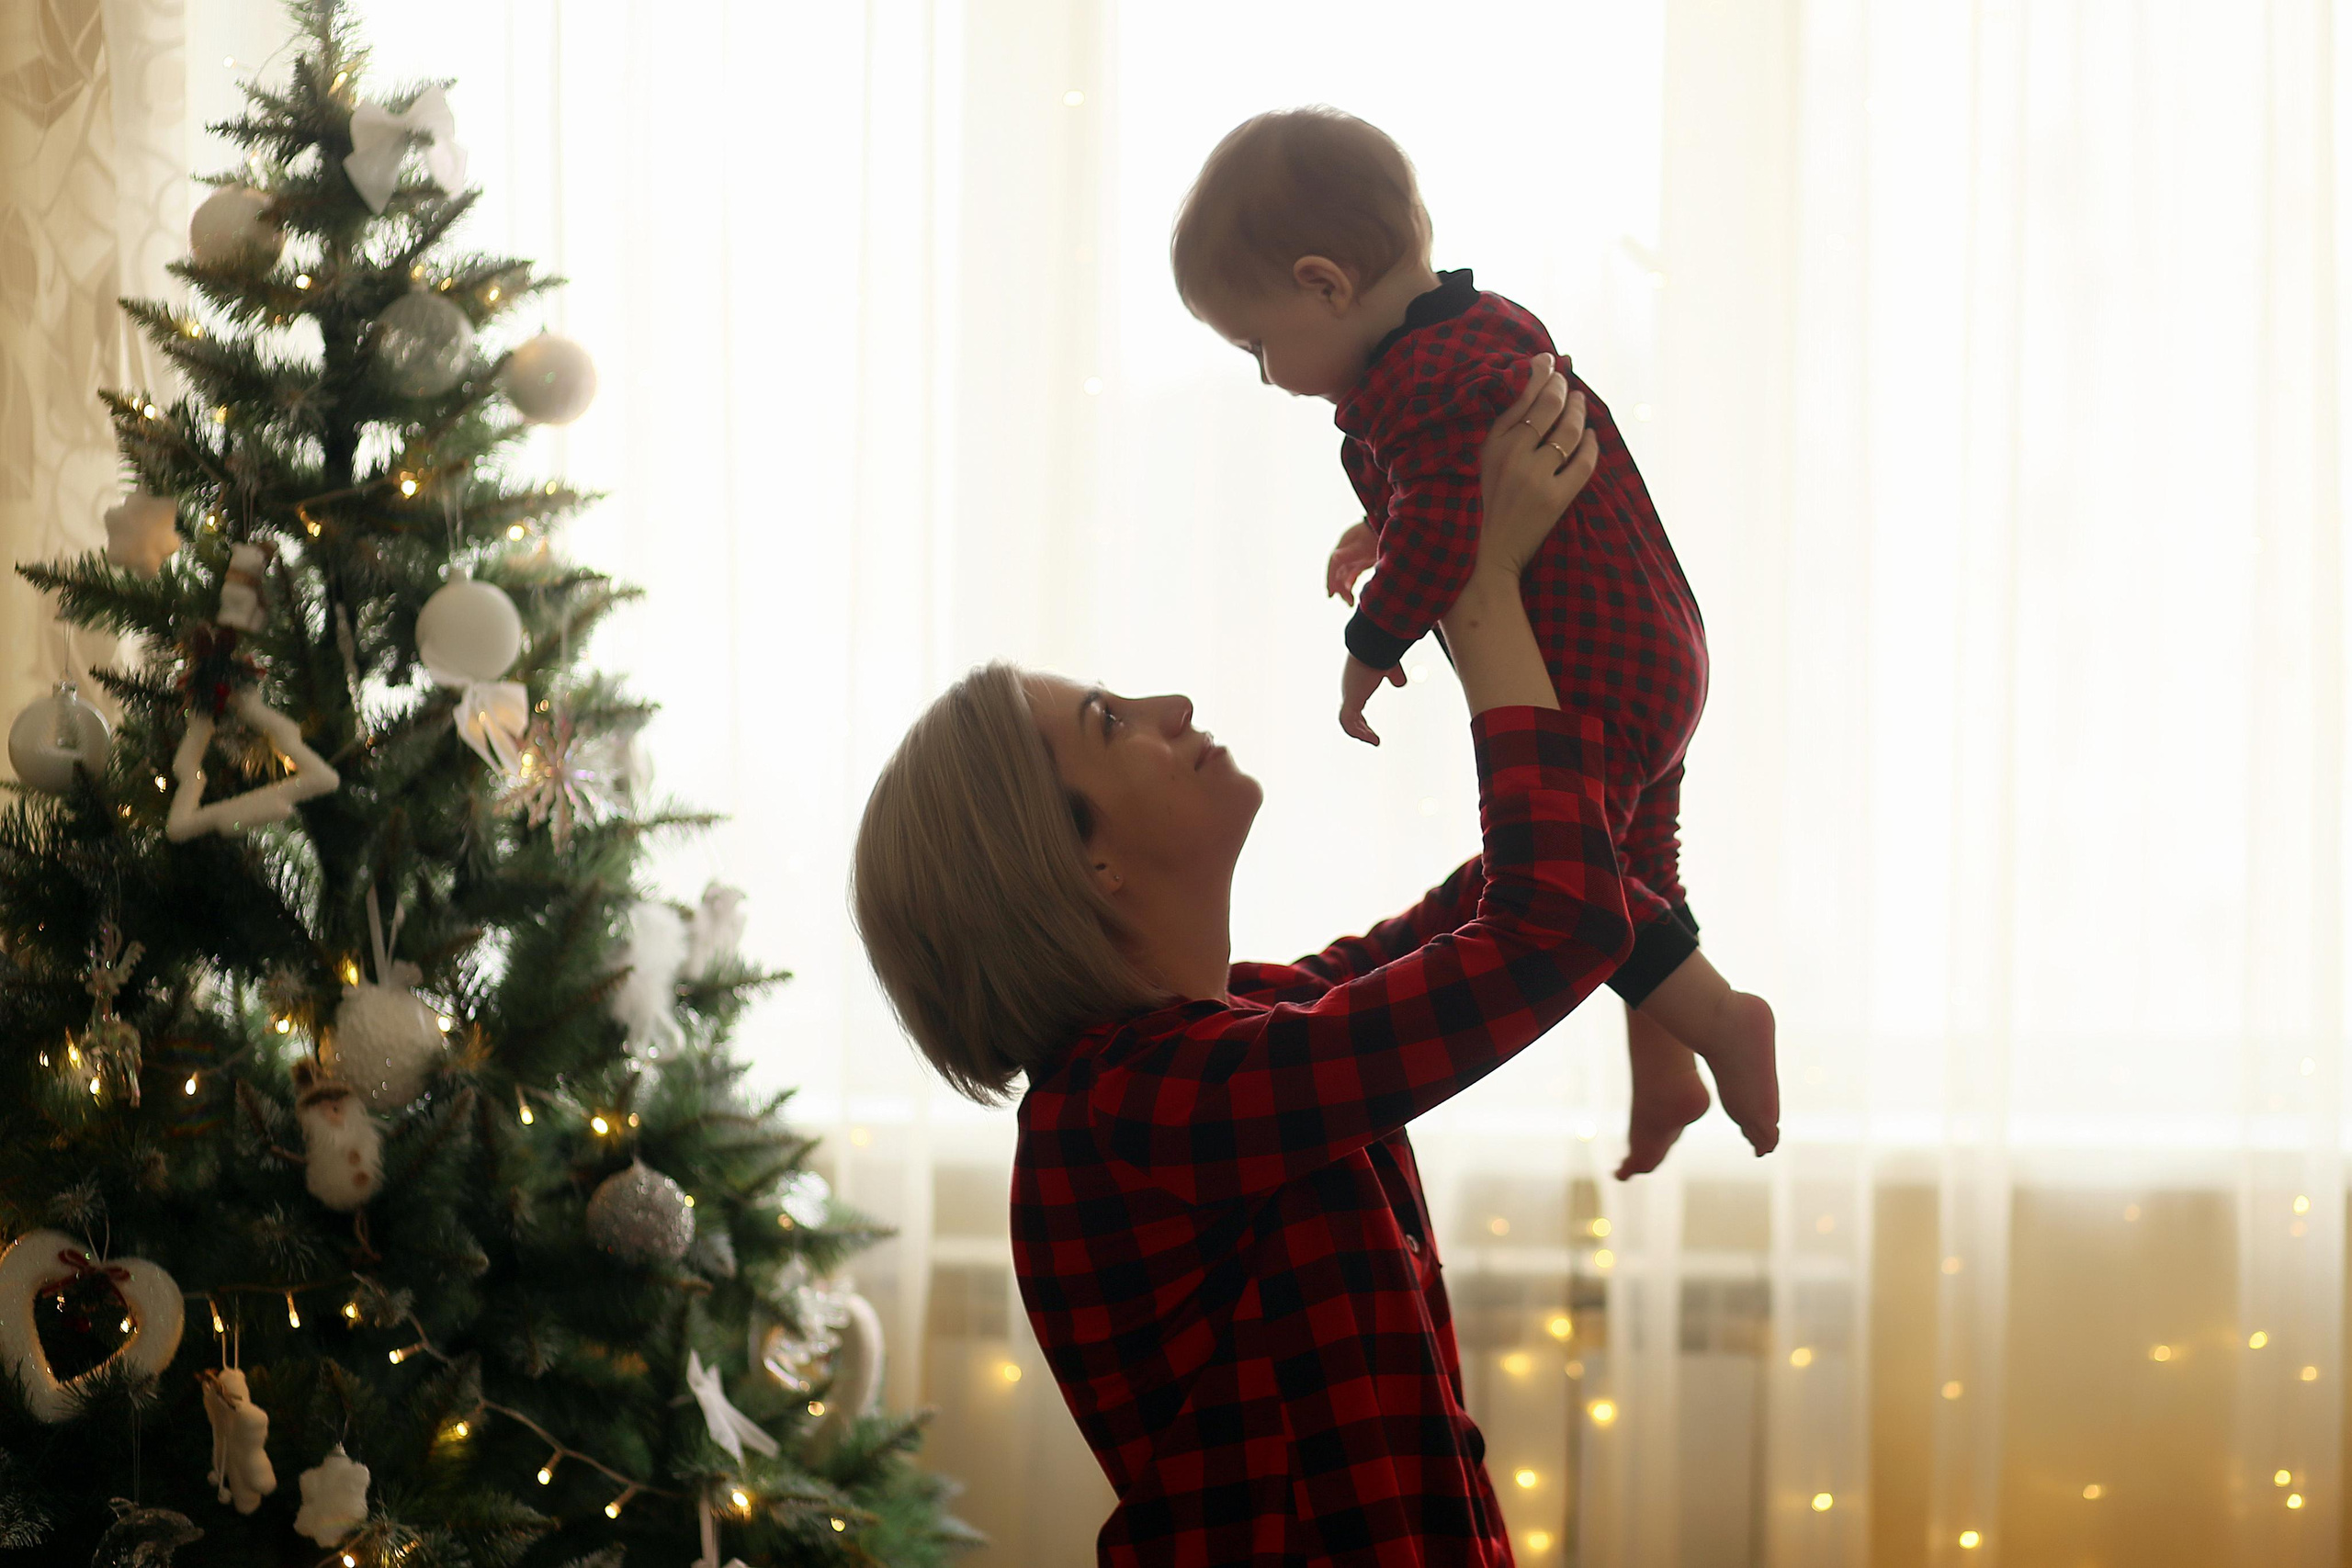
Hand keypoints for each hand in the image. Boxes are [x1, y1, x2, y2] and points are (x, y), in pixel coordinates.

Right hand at [1326, 519, 1377, 605]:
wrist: (1395, 526)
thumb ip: (1350, 553)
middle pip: (1338, 571)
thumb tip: (1334, 558)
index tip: (1330, 594)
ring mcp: (1355, 554)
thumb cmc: (1377, 534)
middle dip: (1339, 587)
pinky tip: (1352, 594)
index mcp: (1344, 544)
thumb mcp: (1364, 545)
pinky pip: (1353, 573)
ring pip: (1345, 574)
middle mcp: (1347, 549)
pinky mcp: (1363, 558)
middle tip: (1344, 601)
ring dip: (1346, 588)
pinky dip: (1351, 582)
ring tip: (1350, 603)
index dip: (1330, 579)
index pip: (1333, 565)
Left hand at [1337, 653, 1403, 745]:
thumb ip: (1395, 676)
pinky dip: (1357, 732)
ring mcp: (1348, 695)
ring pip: (1347, 722)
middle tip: (1373, 739)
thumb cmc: (1380, 653)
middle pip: (1349, 715)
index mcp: (1357, 683)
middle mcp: (1350, 689)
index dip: (1360, 718)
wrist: (1374, 647)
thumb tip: (1400, 683)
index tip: (1369, 728)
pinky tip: (1371, 739)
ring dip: (1359, 733)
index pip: (1354, 705)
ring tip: (1374, 741)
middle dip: (1360, 729)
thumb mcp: (1390, 668)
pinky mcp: (1351, 699)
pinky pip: (1348, 722)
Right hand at [1473, 353, 1597, 583]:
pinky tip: (1592, 437)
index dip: (1539, 374)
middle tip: (1568, 381)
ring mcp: (1535, 477)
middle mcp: (1512, 456)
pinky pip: (1583, 463)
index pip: (1520, 397)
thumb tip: (1527, 393)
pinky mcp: (1555, 499)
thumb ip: (1500, 431)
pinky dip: (1591, 446)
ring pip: (1568, 431)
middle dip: (1562, 387)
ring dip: (1579, 411)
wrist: (1484, 559)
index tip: (1548, 360)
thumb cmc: (1479, 509)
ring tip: (1580, 402)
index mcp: (1488, 445)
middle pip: (1548, 407)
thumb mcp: (1479, 464)